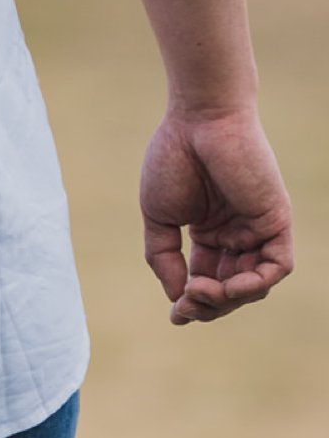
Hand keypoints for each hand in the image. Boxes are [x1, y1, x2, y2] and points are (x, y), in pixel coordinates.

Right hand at [141, 105, 293, 322]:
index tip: (175, 316)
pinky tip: (229, 285)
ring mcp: (258, 228)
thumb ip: (164, 258)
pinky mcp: (276, 220)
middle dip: (208, 305)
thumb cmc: (173, 158)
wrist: (197, 120)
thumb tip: (176, 297)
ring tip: (201, 291)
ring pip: (255, 285)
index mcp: (211, 232)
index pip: (208, 280)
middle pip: (231, 289)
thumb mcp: (158, 217)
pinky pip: (277, 266)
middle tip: (185, 304)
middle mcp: (238, 234)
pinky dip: (256, 284)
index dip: (192, 303)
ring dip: (228, 299)